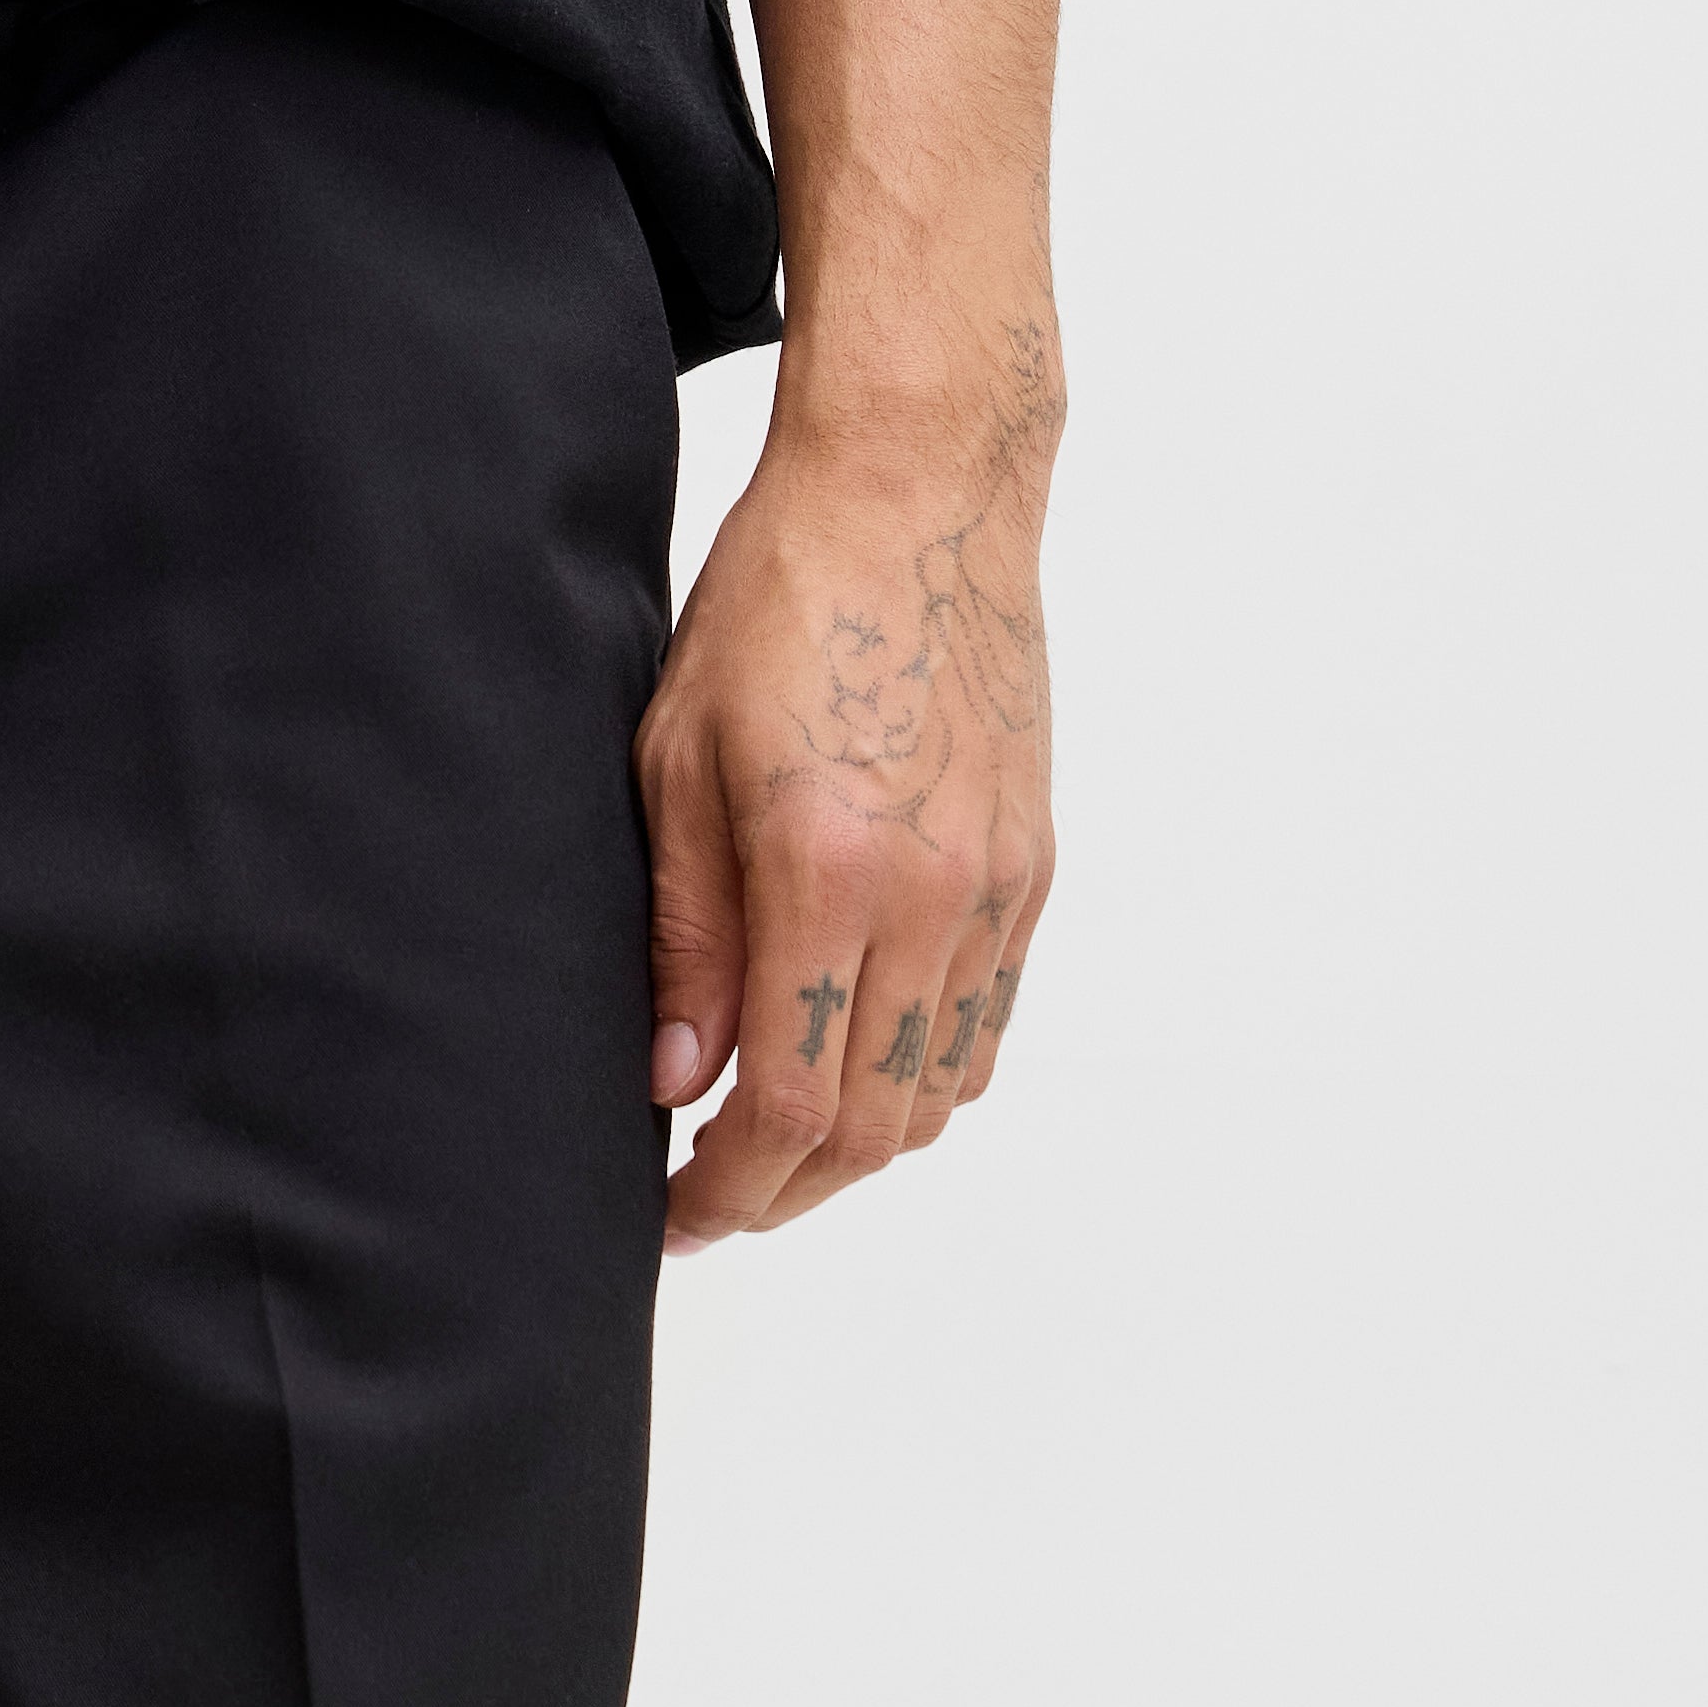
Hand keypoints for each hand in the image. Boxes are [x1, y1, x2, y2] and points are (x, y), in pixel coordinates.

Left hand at [639, 329, 1055, 1251]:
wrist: (918, 495)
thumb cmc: (779, 598)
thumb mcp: (679, 751)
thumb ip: (685, 930)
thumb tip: (675, 1077)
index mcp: (827, 869)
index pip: (790, 1104)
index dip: (730, 1187)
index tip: (676, 1211)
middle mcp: (932, 897)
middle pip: (874, 1125)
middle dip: (789, 1187)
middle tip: (714, 1191)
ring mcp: (997, 887)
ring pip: (940, 1090)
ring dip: (860, 1143)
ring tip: (776, 1136)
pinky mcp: (1032, 865)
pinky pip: (986, 1022)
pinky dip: (923, 1074)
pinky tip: (857, 1057)